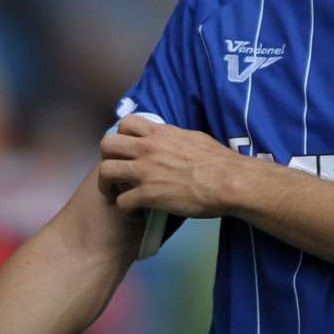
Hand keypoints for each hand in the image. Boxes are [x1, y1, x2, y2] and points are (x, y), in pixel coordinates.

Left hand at [98, 115, 241, 217]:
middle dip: (107, 158)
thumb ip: (176, 138)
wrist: (228, 181)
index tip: (127, 148)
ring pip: (105, 172)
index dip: (121, 136)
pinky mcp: (148, 195)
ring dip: (106, 184)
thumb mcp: (195, 138)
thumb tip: (172, 141)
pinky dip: (125, 207)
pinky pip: (122, 201)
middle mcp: (147, 149)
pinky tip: (135, 209)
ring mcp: (145, 172)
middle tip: (116, 170)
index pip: (126, 123)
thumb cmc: (220, 161)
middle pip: (107, 144)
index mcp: (160, 134)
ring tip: (115, 193)